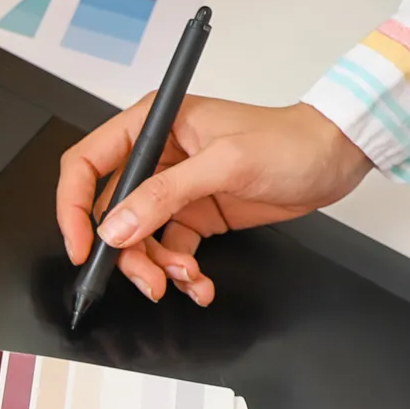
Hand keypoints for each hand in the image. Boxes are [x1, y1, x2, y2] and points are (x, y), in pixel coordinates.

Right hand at [56, 96, 369, 304]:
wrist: (336, 157)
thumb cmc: (290, 141)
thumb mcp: (225, 164)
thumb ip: (165, 195)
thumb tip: (116, 226)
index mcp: (152, 126)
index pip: (86, 164)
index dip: (73, 207)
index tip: (82, 246)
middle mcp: (155, 157)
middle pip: (110, 214)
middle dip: (126, 252)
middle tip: (148, 278)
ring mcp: (172, 189)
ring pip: (137, 239)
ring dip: (156, 267)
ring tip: (185, 280)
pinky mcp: (192, 214)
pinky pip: (168, 250)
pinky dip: (180, 273)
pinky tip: (199, 282)